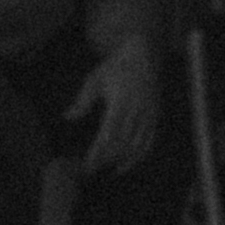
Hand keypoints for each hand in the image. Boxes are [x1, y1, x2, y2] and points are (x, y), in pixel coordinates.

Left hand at [75, 45, 168, 179]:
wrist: (144, 54)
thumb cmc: (115, 66)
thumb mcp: (95, 79)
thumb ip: (82, 101)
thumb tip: (67, 117)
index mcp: (120, 103)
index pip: (108, 136)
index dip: (98, 153)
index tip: (87, 165)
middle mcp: (137, 112)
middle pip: (121, 145)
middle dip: (106, 160)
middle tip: (92, 170)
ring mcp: (149, 116)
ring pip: (136, 147)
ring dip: (121, 161)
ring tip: (107, 169)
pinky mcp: (156, 118)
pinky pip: (149, 143)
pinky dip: (138, 157)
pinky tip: (126, 165)